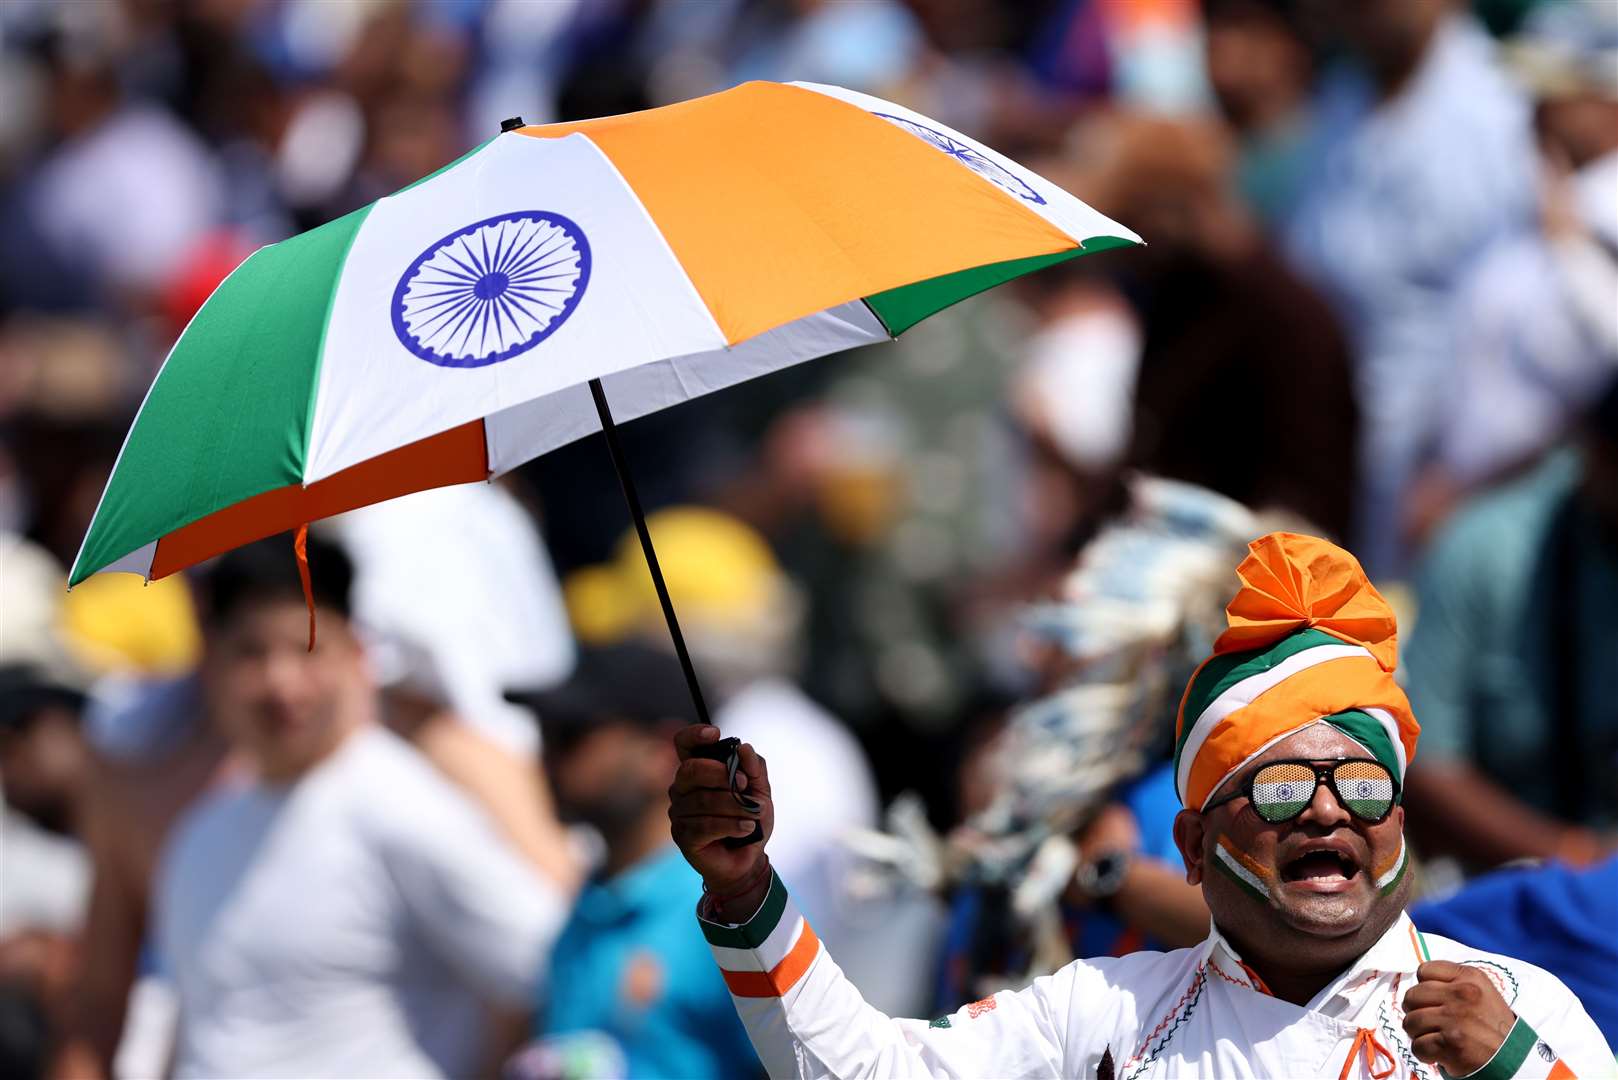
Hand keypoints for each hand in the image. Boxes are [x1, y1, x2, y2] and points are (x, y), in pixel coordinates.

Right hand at [670, 725, 772, 902]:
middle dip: (720, 774)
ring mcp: (678, 813)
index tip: (715, 734)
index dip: (695, 735)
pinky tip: (746, 828)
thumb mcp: (760, 791)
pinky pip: (705, 825)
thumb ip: (754, 769)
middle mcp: (681, 789)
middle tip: (744, 784)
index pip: (684, 744)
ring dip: (735, 806)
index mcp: (697, 771)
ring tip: (754, 814)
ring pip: (703, 801)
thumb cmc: (749, 820)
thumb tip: (744, 748)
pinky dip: (731, 825)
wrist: (748, 860)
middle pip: (690, 770)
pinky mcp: (683, 836)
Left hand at [1402, 961, 1518, 1076]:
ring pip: (1410, 1022)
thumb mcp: (1481, 992)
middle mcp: (1463, 994)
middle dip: (1416, 1012)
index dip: (1424, 988)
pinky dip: (1424, 1054)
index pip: (1424, 971)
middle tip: (1431, 1024)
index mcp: (1470, 977)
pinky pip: (1417, 1046)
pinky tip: (1439, 1054)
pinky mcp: (1450, 1042)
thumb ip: (1452, 982)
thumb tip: (1418, 985)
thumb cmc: (1492, 1025)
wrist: (1515, 1059)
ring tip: (1436, 1038)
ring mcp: (1455, 1018)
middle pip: (1411, 996)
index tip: (1434, 1002)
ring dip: (1418, 1034)